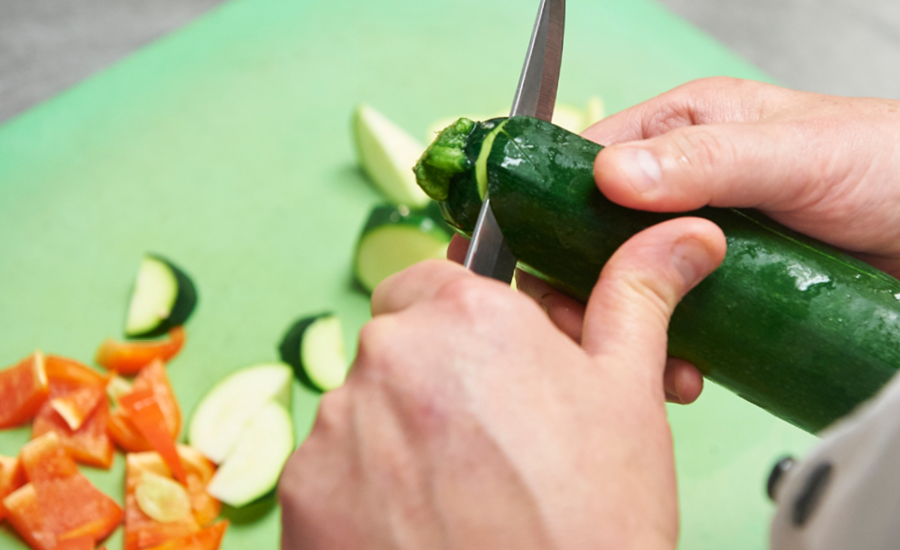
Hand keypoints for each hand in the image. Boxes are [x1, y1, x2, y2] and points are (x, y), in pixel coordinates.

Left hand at [279, 218, 724, 549]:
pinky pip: (333, 467)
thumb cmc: (594, 519)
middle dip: (438, 374)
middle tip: (492, 435)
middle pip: (400, 342)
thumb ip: (637, 298)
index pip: (439, 281)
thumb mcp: (628, 398)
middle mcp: (387, 354)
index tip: (496, 363)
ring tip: (460, 491)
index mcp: (465, 313)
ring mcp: (338, 425)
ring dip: (400, 431)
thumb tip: (683, 234)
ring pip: (365, 405)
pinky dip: (366, 487)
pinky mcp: (304, 492)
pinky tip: (419, 523)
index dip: (469, 322)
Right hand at [530, 77, 899, 400]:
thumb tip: (613, 175)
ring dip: (628, 327)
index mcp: (679, 132)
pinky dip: (666, 350)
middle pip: (592, 238)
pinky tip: (685, 370)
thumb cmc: (887, 166)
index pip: (584, 166)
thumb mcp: (797, 154)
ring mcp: (697, 245)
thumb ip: (707, 161)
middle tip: (596, 327)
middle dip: (586, 287)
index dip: (554, 214)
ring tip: (654, 357)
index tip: (552, 266)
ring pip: (628, 288)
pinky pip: (670, 322)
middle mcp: (677, 188)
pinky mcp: (722, 293)